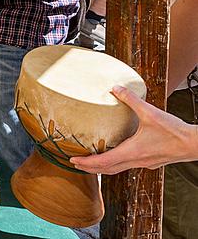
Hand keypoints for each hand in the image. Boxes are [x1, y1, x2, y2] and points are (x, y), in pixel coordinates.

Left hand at [69, 86, 197, 174]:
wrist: (195, 144)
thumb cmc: (174, 131)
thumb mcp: (150, 112)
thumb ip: (131, 99)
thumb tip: (115, 88)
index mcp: (132, 152)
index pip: (103, 162)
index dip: (86, 163)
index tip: (73, 161)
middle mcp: (136, 161)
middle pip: (108, 170)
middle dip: (90, 168)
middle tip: (76, 163)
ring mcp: (144, 164)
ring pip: (118, 169)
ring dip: (103, 167)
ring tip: (91, 162)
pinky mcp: (151, 162)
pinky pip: (128, 166)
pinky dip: (116, 164)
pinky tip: (116, 155)